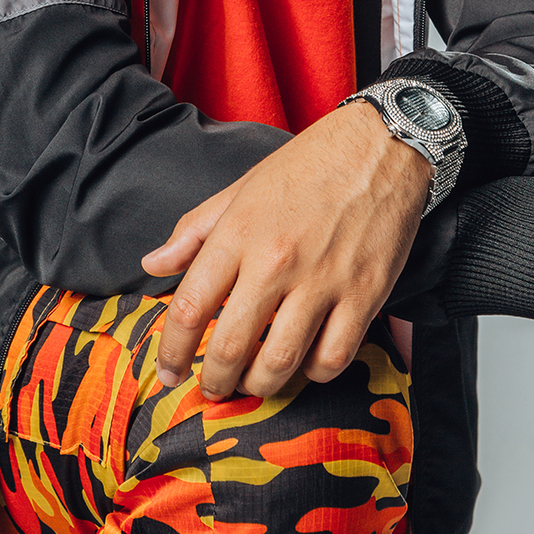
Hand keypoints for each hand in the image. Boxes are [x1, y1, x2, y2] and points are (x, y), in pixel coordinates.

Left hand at [140, 101, 430, 400]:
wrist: (380, 144)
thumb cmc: (307, 165)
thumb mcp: (242, 188)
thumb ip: (194, 230)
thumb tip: (153, 264)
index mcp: (239, 231)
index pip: (189, 307)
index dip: (172, 350)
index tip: (168, 370)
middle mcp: (276, 260)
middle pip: (230, 346)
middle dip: (214, 380)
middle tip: (212, 388)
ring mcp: (323, 280)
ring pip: (279, 362)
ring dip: (259, 384)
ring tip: (254, 382)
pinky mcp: (365, 294)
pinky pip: (332, 358)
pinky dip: (313, 374)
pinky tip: (305, 364)